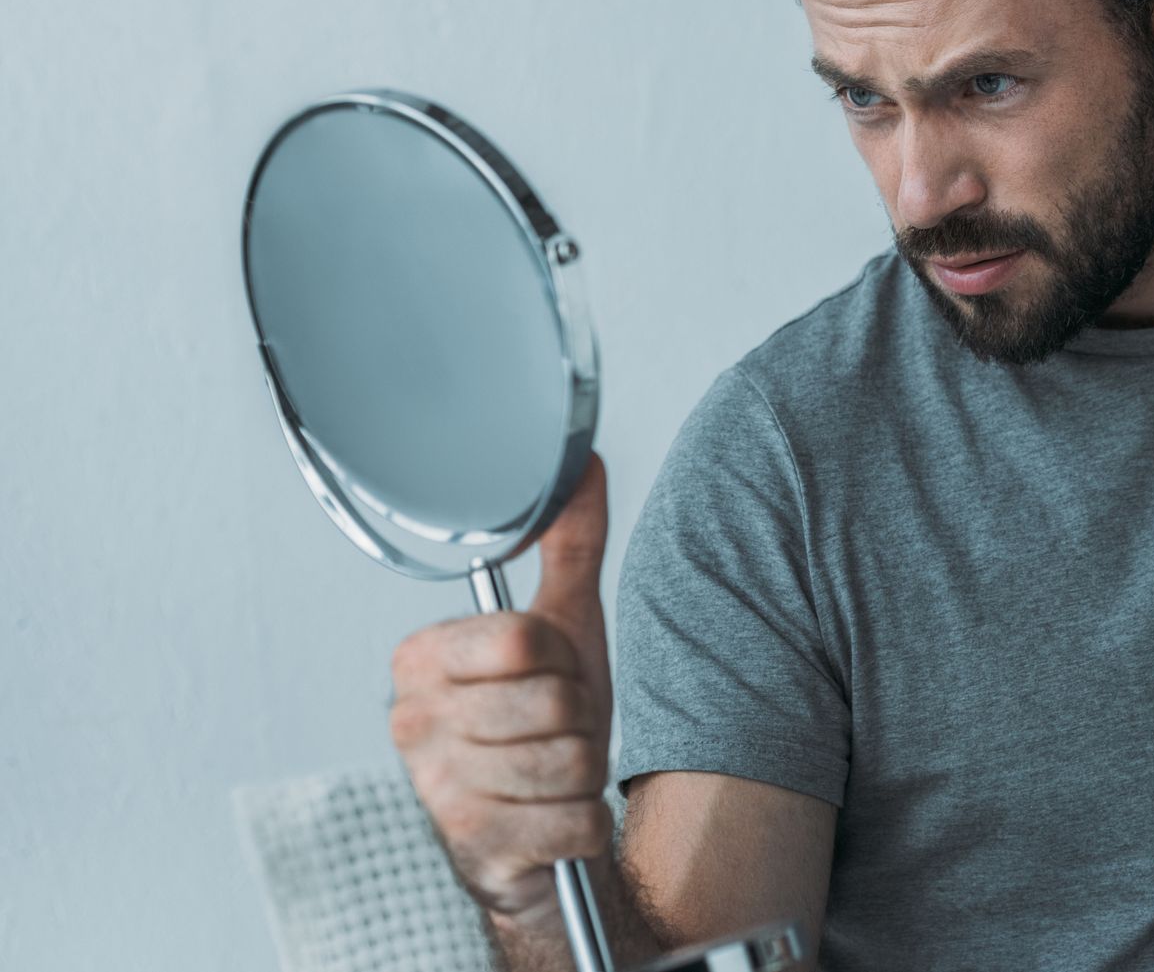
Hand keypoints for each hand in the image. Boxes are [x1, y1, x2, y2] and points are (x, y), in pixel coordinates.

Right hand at [389, 453, 613, 928]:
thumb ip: (570, 544)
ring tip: (555, 775)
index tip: (543, 676)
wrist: (537, 840)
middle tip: (554, 733)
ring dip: (584, 772)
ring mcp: (435, 790)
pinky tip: (555, 821)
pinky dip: (585, 823)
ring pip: (569, 761)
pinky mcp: (470, 851)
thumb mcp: (564, 630)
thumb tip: (580, 459)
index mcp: (422, 659)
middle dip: (579, 721)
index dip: (560, 660)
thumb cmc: (546, 727)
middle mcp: (411, 722)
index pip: (523, 640)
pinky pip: (576, 821)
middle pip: (553, 701)